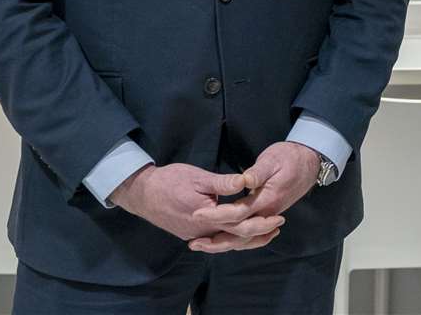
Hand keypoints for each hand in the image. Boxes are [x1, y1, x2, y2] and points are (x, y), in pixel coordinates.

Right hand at [109, 162, 272, 243]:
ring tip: (265, 234)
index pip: (239, 222)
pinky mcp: (190, 234)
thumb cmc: (170, 181)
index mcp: (206, 216)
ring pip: (225, 242)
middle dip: (258, 233)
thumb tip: (246, 180)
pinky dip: (231, 238)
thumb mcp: (198, 177)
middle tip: (278, 226)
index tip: (277, 215)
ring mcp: (194, 235)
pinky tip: (240, 233)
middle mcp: (202, 231)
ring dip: (246, 239)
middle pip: (235, 237)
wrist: (142, 193)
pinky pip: (215, 240)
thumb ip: (223, 183)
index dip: (260, 219)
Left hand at [186, 142, 317, 253]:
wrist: (310, 162)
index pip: (237, 213)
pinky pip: (249, 234)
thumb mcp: (272, 159)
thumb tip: (243, 180)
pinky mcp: (267, 215)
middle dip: (215, 239)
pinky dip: (235, 240)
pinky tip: (221, 239)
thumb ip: (257, 172)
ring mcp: (268, 216)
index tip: (196, 214)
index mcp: (267, 199)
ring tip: (201, 245)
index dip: (216, 215)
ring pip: (244, 238)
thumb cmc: (289, 157)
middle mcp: (267, 213)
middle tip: (193, 242)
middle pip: (239, 233)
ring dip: (223, 243)